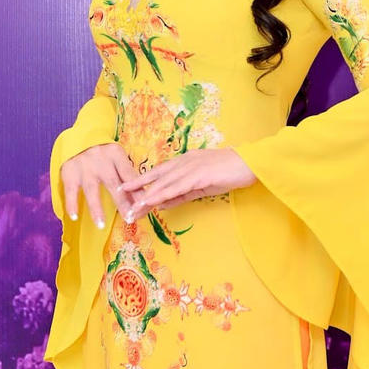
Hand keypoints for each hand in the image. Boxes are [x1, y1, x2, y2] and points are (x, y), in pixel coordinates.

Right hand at [59, 142, 137, 229]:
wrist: (78, 138)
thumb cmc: (104, 154)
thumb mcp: (117, 158)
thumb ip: (127, 175)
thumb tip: (141, 200)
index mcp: (116, 155)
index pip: (129, 175)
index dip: (137, 192)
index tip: (143, 207)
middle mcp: (100, 159)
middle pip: (113, 183)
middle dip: (122, 202)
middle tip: (129, 219)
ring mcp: (84, 166)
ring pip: (91, 189)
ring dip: (96, 208)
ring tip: (101, 225)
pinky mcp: (69, 172)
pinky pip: (71, 190)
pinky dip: (72, 203)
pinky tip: (74, 216)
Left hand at [116, 147, 256, 222]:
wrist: (248, 164)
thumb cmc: (227, 173)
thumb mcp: (202, 185)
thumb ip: (182, 194)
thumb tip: (163, 204)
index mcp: (184, 162)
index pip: (158, 173)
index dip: (141, 181)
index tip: (126, 189)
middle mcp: (184, 163)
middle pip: (156, 178)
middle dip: (137, 188)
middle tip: (121, 198)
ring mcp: (190, 168)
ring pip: (163, 184)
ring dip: (146, 196)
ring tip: (132, 206)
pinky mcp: (198, 176)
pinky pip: (176, 187)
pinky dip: (162, 195)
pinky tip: (151, 201)